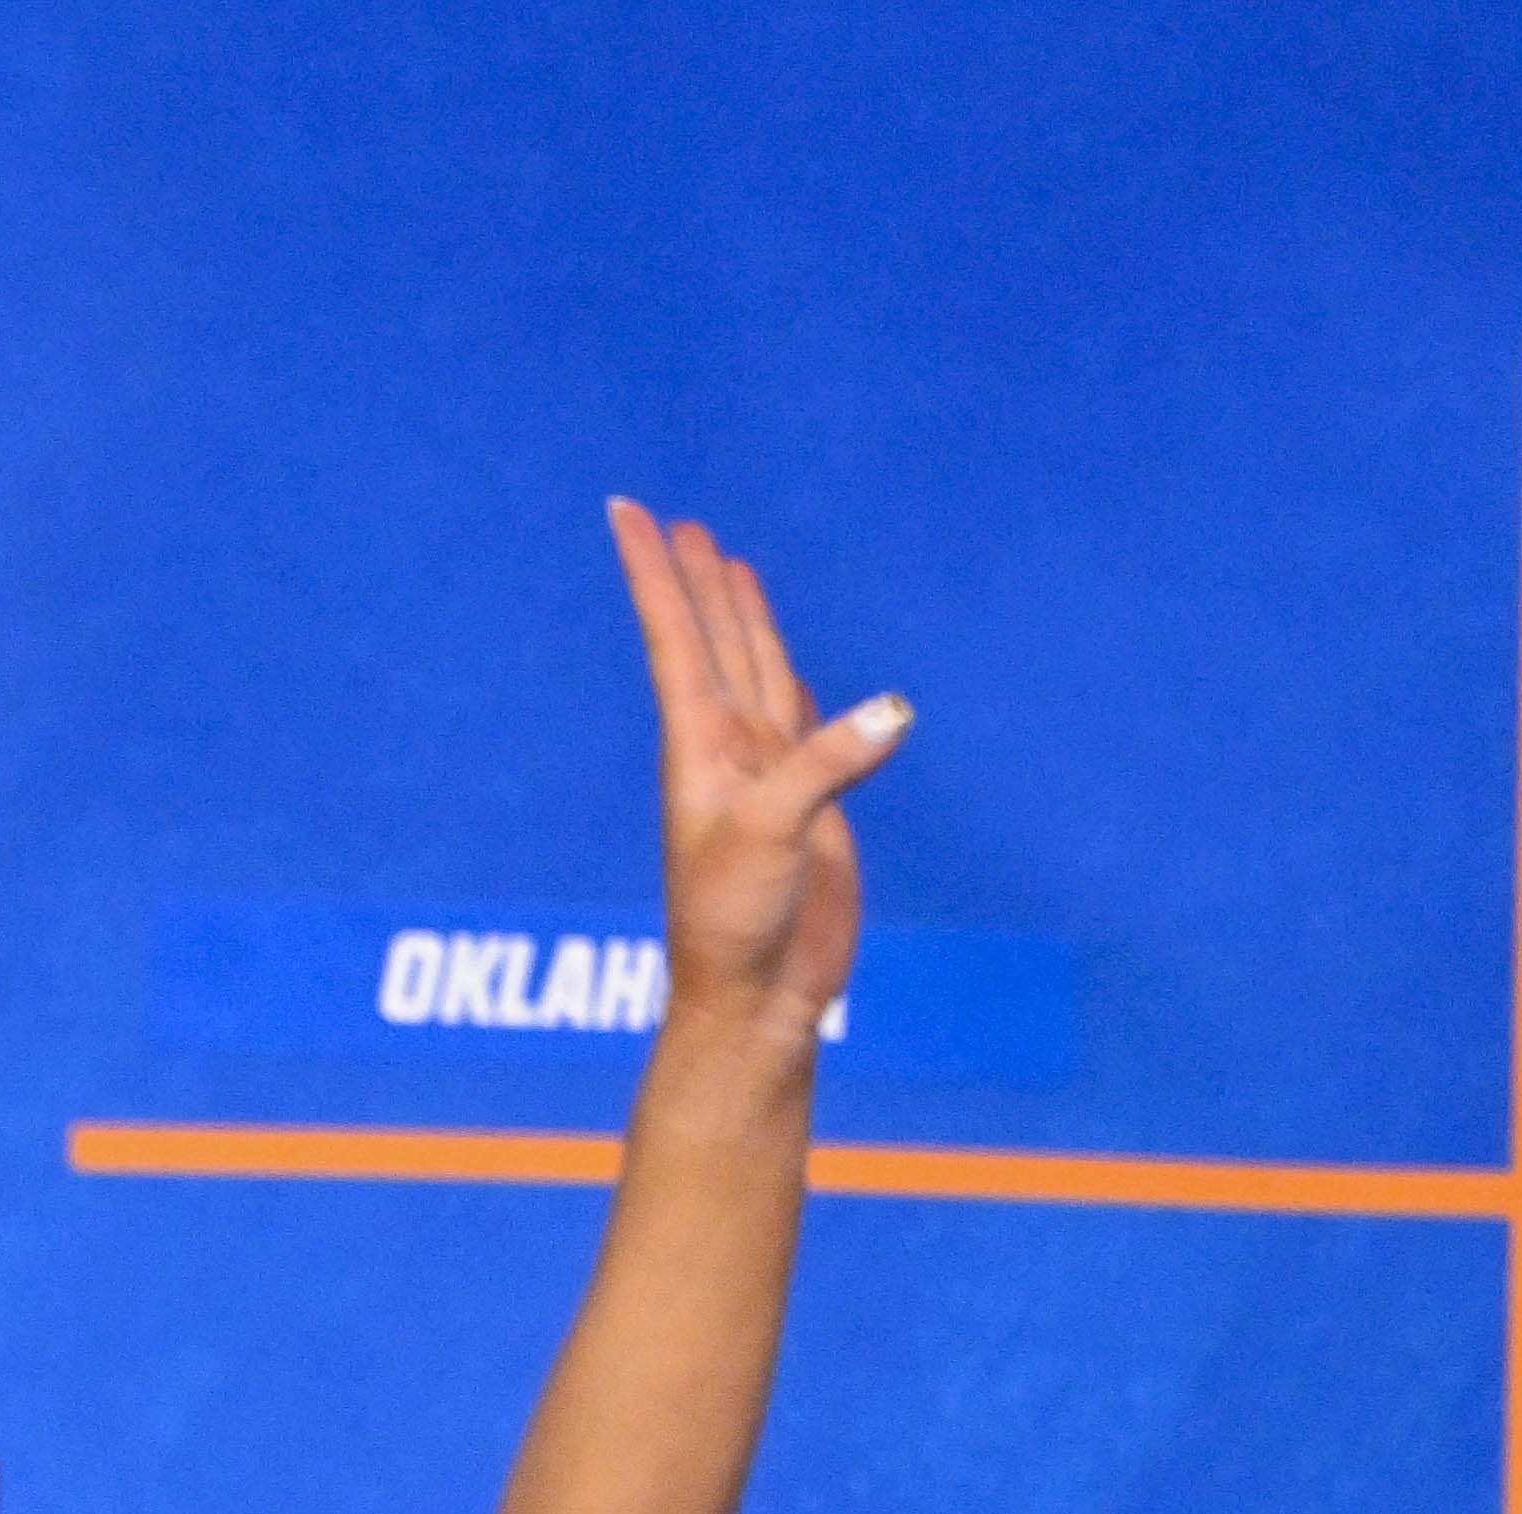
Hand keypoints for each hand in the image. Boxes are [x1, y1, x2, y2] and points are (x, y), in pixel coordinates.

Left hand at [617, 499, 902, 1060]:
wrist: (757, 996)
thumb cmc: (739, 922)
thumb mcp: (776, 833)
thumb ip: (828, 765)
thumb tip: (895, 711)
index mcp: (700, 744)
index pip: (673, 634)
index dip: (652, 571)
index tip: (625, 509)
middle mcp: (727, 748)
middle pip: (712, 639)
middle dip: (694, 581)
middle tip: (679, 522)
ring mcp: (768, 773)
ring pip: (753, 669)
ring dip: (739, 616)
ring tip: (725, 563)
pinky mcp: (809, 802)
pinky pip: (804, 719)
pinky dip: (793, 678)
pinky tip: (782, 661)